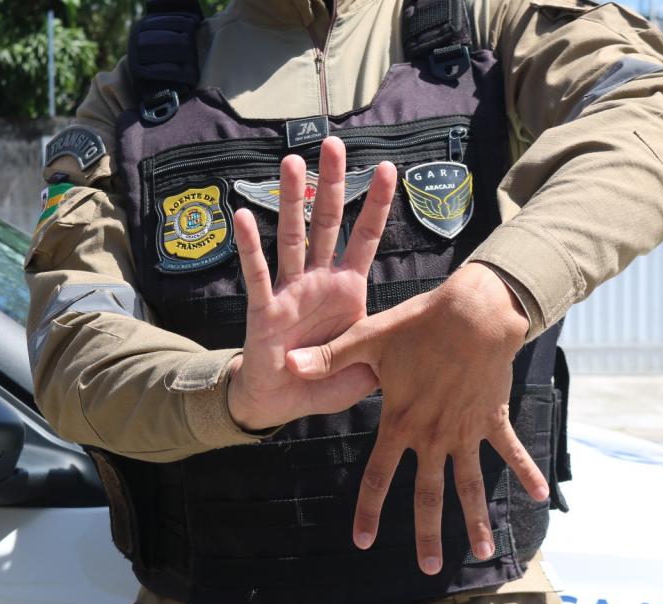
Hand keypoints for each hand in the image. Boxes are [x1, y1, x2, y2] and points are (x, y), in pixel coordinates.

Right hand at [227, 137, 397, 430]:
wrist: (279, 402)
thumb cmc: (322, 380)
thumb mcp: (367, 368)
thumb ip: (388, 351)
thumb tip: (421, 348)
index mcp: (347, 289)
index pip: (365, 238)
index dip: (377, 205)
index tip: (390, 168)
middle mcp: (318, 280)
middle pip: (326, 222)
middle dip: (331, 183)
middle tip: (333, 143)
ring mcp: (290, 290)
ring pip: (292, 237)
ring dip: (291, 200)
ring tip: (292, 162)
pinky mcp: (265, 309)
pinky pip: (257, 273)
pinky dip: (250, 246)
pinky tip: (242, 215)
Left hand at [285, 263, 549, 574]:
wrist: (474, 311)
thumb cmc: (419, 324)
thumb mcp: (368, 339)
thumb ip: (329, 357)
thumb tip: (286, 365)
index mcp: (401, 422)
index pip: (379, 475)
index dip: (370, 510)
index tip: (363, 541)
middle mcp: (434, 435)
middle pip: (429, 494)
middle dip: (427, 534)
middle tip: (428, 568)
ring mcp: (466, 429)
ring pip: (470, 483)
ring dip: (474, 518)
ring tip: (481, 552)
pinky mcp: (492, 416)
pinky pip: (511, 450)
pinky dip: (526, 471)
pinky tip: (542, 495)